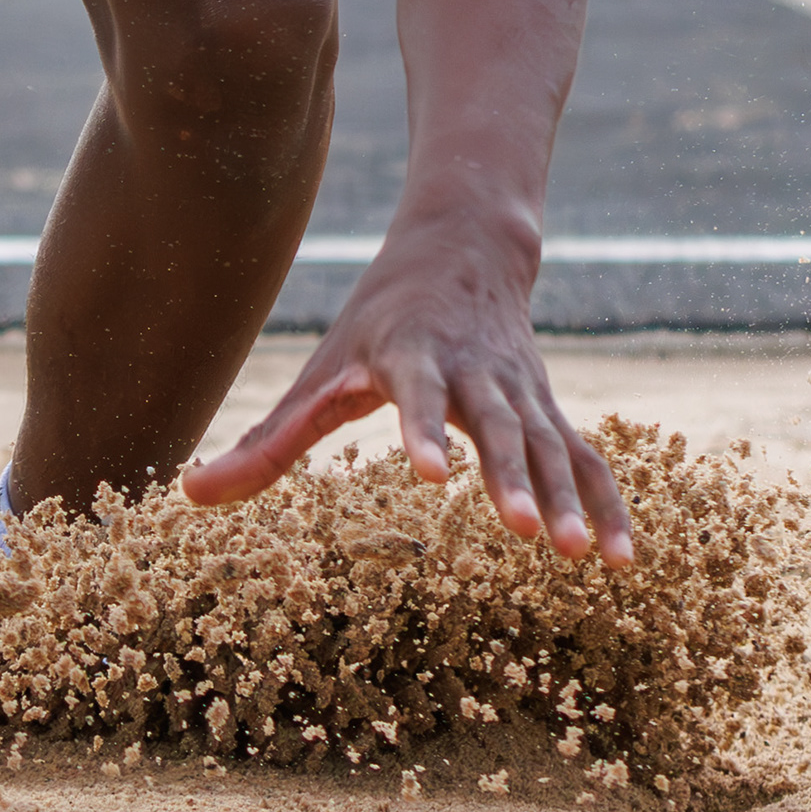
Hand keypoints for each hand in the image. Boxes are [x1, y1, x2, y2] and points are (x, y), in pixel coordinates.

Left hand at [182, 235, 635, 563]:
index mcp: (412, 355)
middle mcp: (475, 370)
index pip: (416, 394)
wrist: (462, 249)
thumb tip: (188, 496)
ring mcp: (521, 389)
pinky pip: (587, 457)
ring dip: (569, 499)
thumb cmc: (377, 323)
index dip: (422, 431)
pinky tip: (622, 562)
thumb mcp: (321, 372)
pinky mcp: (549, 407)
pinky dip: (609, 504)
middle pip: (497, 425)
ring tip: (583, 559)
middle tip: (522, 532)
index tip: (431, 475)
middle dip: (511, 477)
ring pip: (551, 444)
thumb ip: (267, 443)